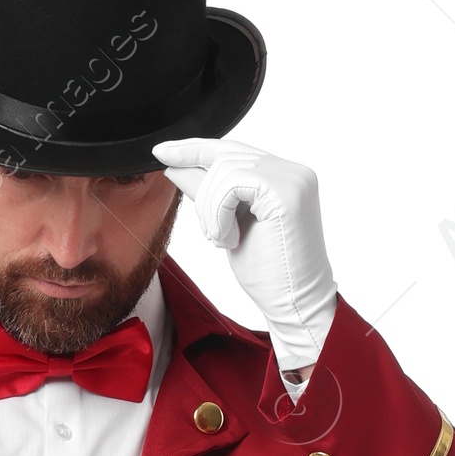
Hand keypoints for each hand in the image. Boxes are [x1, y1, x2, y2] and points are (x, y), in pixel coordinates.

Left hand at [153, 139, 336, 377]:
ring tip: (223, 240)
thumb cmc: (268, 273)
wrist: (293, 305)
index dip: (194, 149)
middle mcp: (292, 171)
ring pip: (224, 168)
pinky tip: (230, 239)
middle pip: (224, 156)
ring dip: (210, 208)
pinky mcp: (287, 193)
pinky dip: (219, 212)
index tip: (161, 152)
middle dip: (204, 195)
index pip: (231, 150)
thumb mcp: (227, 224)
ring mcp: (293, 179)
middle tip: (211, 234)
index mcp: (282, 175)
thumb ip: (207, 192)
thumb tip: (174, 165)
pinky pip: (232, 183)